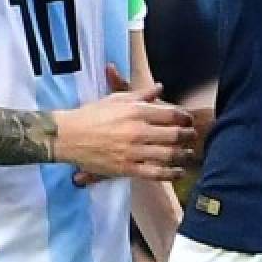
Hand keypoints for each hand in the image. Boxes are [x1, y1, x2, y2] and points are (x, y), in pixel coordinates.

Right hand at [53, 76, 195, 181]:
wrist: (69, 137)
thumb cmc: (92, 115)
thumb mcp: (116, 99)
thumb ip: (141, 94)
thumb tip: (160, 88)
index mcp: (136, 111)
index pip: (170, 114)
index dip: (184, 117)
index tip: (189, 120)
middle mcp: (137, 131)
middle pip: (173, 134)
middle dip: (187, 135)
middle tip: (193, 136)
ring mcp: (133, 152)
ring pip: (168, 155)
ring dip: (183, 154)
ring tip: (189, 153)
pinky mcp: (127, 169)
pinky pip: (155, 173)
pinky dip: (170, 173)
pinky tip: (178, 172)